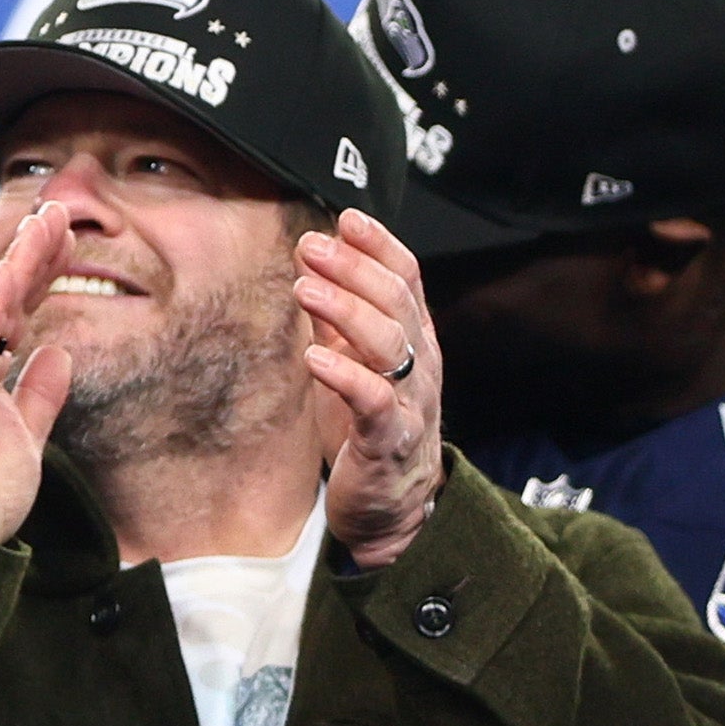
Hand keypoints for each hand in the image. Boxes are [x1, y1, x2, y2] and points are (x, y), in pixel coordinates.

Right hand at [0, 204, 75, 547]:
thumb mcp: (26, 435)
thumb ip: (39, 393)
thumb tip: (59, 352)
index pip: (11, 311)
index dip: (38, 273)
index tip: (65, 237)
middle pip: (0, 297)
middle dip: (31, 254)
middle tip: (59, 212)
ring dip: (19, 266)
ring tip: (44, 226)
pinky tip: (15, 279)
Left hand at [298, 208, 443, 566]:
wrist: (388, 508)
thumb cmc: (364, 425)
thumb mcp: (349, 360)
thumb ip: (335, 314)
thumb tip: (308, 255)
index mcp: (413, 339)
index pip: (407, 279)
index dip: (380, 246)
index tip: (346, 217)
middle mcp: (420, 364)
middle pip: (396, 303)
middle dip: (354, 269)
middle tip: (309, 246)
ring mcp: (410, 403)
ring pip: (390, 345)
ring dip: (346, 311)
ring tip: (304, 289)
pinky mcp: (390, 442)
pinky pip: (375, 404)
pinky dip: (346, 377)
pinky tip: (315, 356)